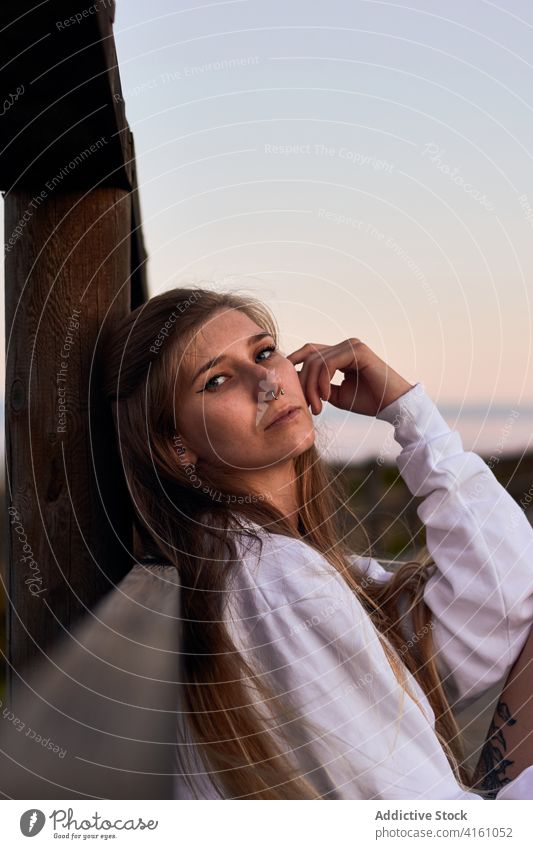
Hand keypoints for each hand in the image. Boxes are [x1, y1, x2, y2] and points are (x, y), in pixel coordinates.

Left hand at [286, 338, 414, 416]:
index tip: (286, 386)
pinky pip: (328, 363)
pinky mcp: (358, 351)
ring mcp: (352, 346)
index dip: (294, 363)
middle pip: (310, 356)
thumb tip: (296, 383)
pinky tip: (326, 397)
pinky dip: (322, 381)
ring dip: (312, 386)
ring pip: (317, 361)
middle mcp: (346, 346)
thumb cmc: (368, 401)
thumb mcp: (336, 395)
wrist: (393, 406)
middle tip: (308, 406)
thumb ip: (318, 386)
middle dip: (303, 382)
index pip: (310, 351)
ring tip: (318, 407)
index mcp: (340, 353)